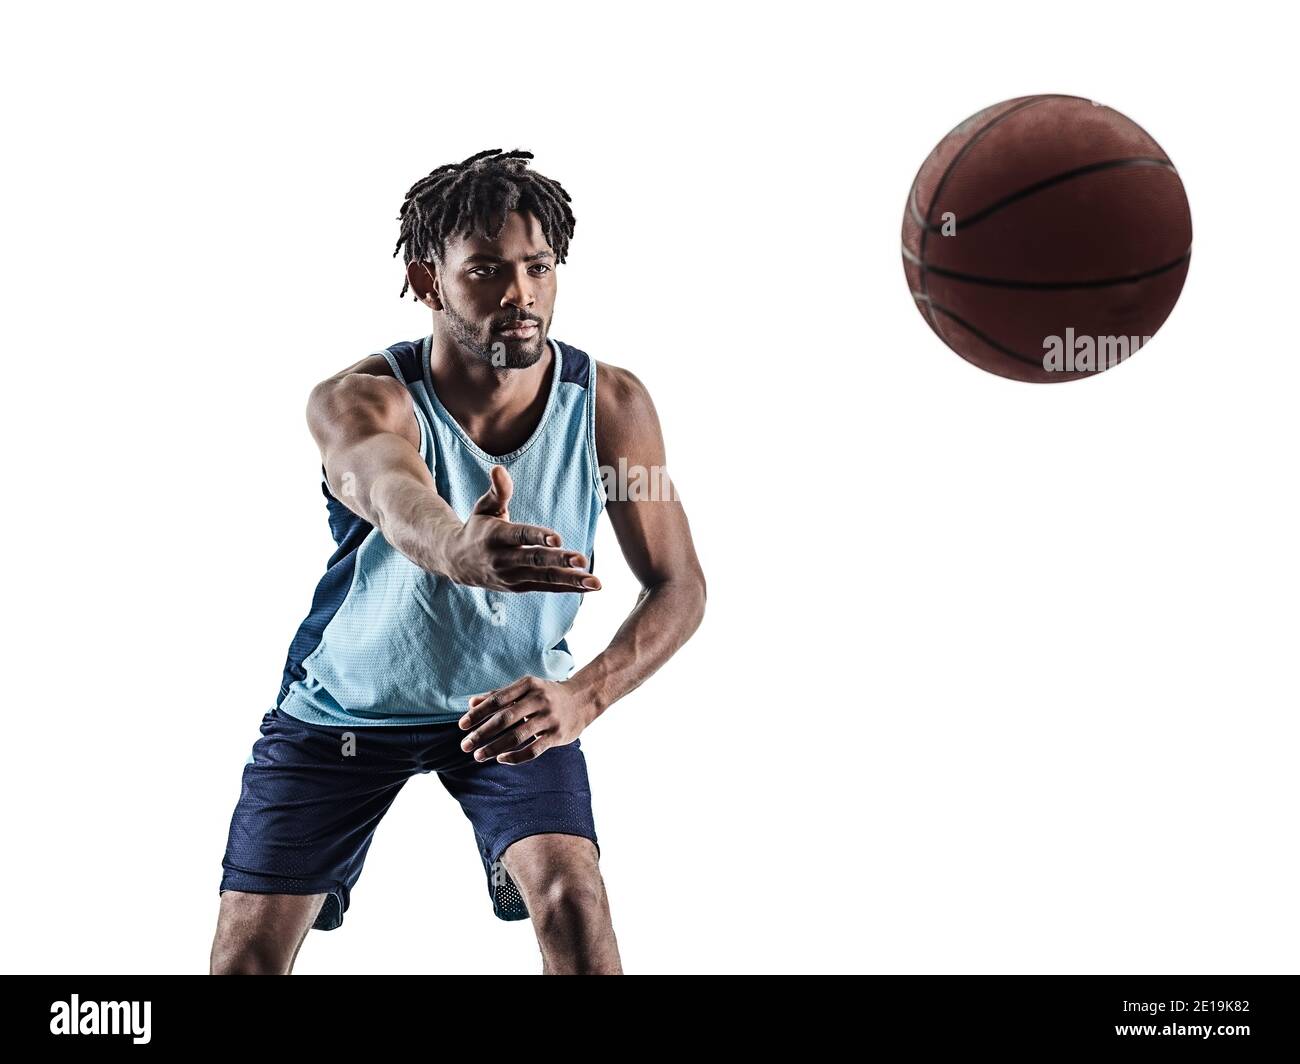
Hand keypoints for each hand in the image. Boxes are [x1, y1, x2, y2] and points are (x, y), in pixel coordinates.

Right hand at [440, 465, 601, 593]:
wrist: (457, 562)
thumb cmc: (477, 527)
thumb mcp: (484, 507)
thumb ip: (497, 491)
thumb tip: (499, 469)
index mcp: (496, 536)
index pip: (520, 536)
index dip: (538, 536)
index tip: (558, 538)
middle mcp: (503, 560)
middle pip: (535, 560)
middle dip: (560, 561)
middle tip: (583, 560)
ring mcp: (512, 577)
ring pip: (545, 579)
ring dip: (571, 580)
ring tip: (595, 582)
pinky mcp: (520, 587)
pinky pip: (547, 588)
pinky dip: (568, 589)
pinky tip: (589, 587)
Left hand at [459, 676, 593, 763]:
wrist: (582, 699)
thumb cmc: (546, 694)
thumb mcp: (525, 688)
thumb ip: (498, 695)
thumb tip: (471, 703)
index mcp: (528, 685)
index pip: (497, 700)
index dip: (478, 713)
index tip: (462, 726)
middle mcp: (538, 700)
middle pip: (504, 719)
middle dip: (482, 734)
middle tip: (465, 745)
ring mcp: (549, 718)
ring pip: (517, 736)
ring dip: (494, 748)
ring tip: (478, 756)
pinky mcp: (557, 735)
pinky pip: (533, 749)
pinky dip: (515, 757)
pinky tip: (501, 759)